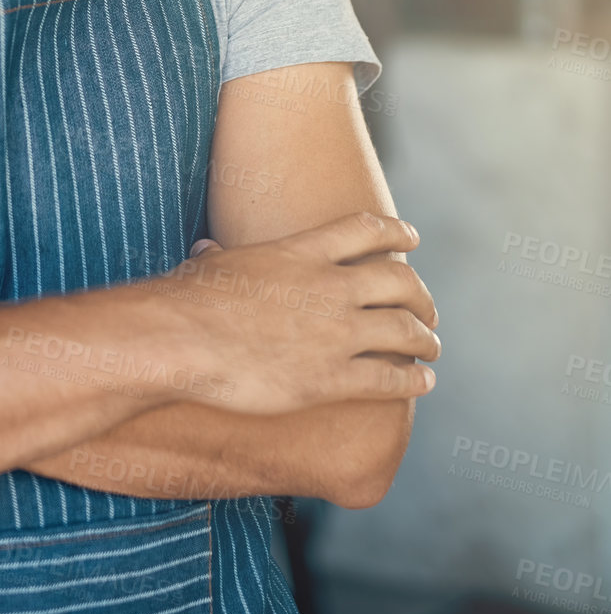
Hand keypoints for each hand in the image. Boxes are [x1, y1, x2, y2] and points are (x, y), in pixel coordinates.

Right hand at [131, 212, 439, 414]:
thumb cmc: (185, 301)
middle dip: (421, 295)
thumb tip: (206, 248)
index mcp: (301, 252)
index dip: (396, 232)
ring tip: (431, 347)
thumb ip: (219, 257)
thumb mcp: (209, 266)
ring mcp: (335, 332)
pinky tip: (423, 383)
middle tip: (428, 310)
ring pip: (404, 330)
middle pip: (399, 281)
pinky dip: (414, 380)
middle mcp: (329, 287)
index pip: (365, 230)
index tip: (412, 239)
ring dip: (425, 339)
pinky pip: (390, 379)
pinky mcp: (331, 378)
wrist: (180, 341)